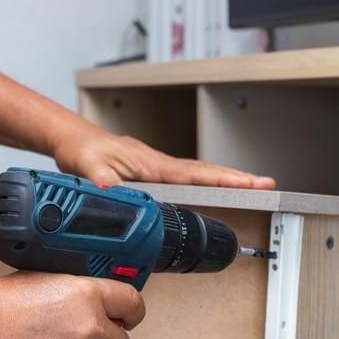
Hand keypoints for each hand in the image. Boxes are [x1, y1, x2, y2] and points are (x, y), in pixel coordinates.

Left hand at [53, 132, 276, 189]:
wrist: (72, 140)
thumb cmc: (83, 150)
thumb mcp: (89, 169)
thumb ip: (104, 184)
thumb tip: (117, 197)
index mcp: (153, 164)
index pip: (196, 173)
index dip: (225, 179)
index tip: (250, 183)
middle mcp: (160, 165)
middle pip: (207, 171)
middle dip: (238, 179)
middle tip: (266, 184)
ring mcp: (158, 168)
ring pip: (199, 174)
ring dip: (225, 180)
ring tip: (250, 188)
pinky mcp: (153, 174)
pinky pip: (186, 179)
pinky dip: (205, 182)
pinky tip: (211, 190)